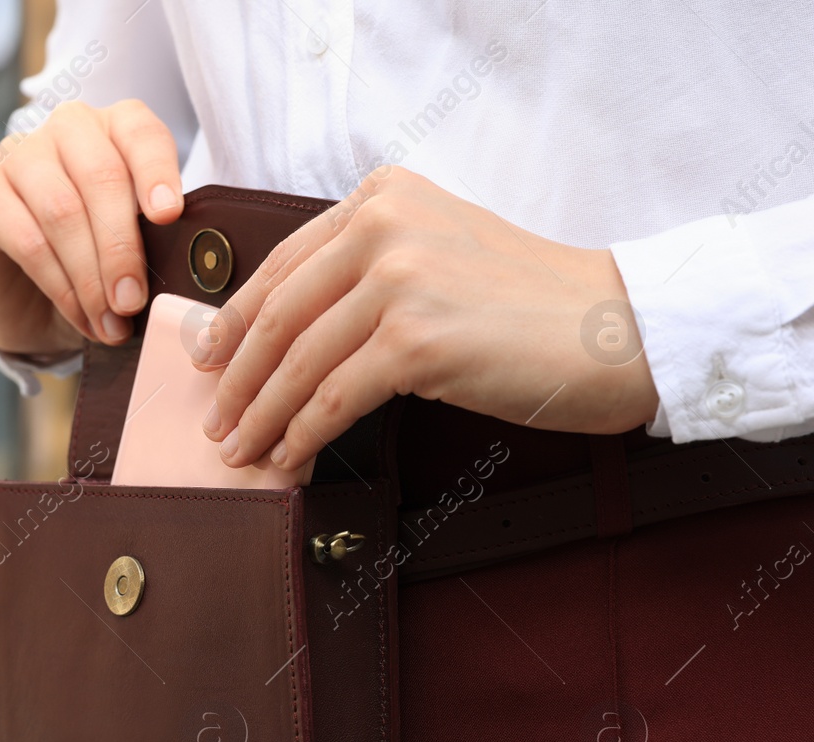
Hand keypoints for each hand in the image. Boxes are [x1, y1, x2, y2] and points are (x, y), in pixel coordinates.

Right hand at [0, 100, 182, 357]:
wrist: (34, 297)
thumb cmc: (98, 261)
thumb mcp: (138, 245)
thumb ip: (160, 239)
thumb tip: (189, 266)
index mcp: (115, 127)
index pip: (140, 131)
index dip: (156, 172)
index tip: (169, 216)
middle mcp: (66, 130)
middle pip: (101, 176)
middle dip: (121, 247)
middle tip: (133, 302)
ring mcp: (18, 158)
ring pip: (62, 211)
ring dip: (90, 276)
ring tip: (110, 321)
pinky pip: (27, 241)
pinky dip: (60, 286)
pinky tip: (80, 316)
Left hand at [195, 166, 661, 469]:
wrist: (620, 329)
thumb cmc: (528, 306)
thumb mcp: (438, 254)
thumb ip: (365, 270)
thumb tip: (278, 330)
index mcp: (382, 197)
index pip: (282, 265)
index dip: (233, 321)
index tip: (206, 360)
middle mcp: (383, 224)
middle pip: (279, 314)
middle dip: (235, 377)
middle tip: (214, 420)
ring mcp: (399, 279)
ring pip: (297, 361)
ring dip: (259, 415)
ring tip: (239, 451)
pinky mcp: (416, 340)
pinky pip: (332, 397)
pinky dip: (300, 434)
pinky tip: (288, 458)